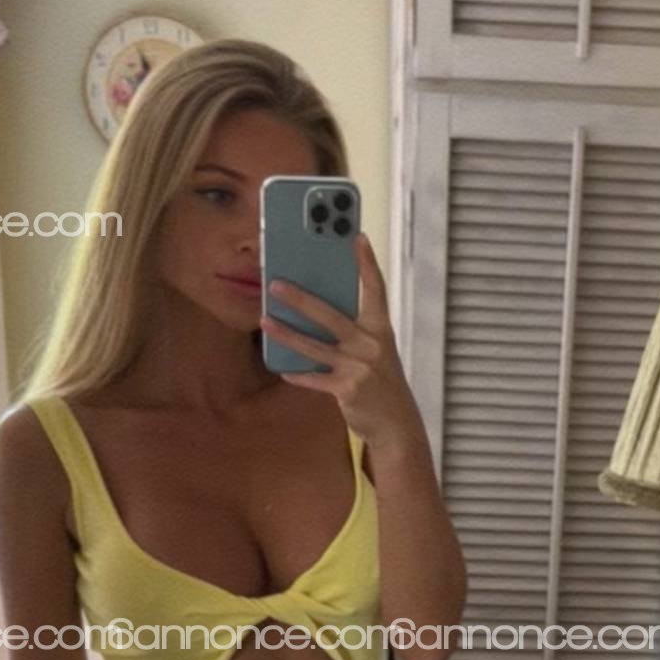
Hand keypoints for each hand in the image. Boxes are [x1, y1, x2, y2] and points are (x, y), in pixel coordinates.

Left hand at [260, 232, 423, 451]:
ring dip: (286, 333)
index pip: (375, 288)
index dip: (366, 262)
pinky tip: (282, 368)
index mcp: (380, 328)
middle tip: (275, 283)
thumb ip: (354, 329)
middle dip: (300, 299)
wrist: (396, 423)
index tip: (356, 236)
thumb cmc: (380, 380)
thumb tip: (318, 309)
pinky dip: (298, 374)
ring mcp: (358, 367)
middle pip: (330, 315)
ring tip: (263, 320)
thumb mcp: (375, 350)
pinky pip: (315, 379)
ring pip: (314, 346)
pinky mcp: (347, 389)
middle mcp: (371, 343)